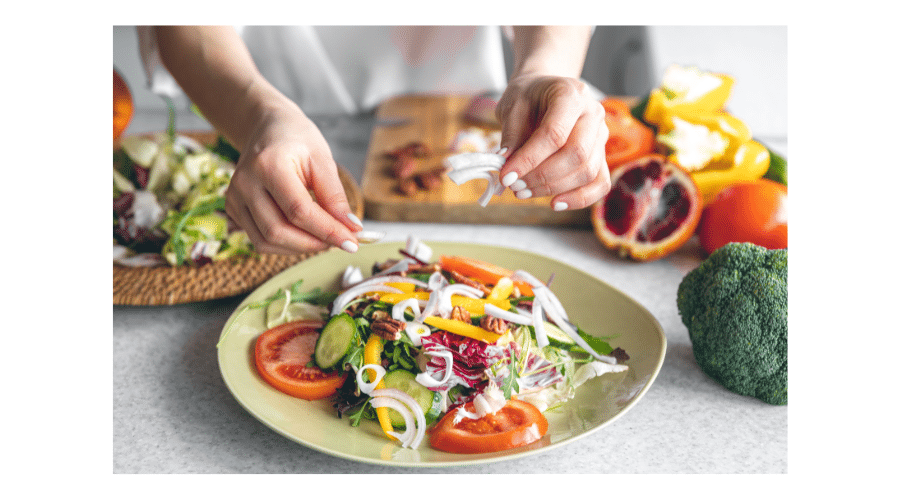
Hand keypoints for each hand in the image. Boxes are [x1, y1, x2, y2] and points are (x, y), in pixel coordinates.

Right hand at [224, 101, 361, 254]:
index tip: (352, 242)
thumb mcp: (322, 160)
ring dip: (300, 248)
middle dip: (314, 243)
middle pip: (278, 231)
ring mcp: (235, 197)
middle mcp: (245, 183)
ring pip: (266, 242)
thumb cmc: (297, 140)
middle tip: (341, 241)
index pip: (298, 211)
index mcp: (268, 164)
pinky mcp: (233, 208)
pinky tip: (304, 234)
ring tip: (324, 237)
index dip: (327, 231)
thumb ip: (335, 196)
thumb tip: (351, 228)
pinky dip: (285, 245)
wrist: (268, 129)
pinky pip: (259, 240)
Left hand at [495, 74, 609, 210]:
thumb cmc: (528, 96)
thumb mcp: (513, 107)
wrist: (545, 91)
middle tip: (515, 186)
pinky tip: (555, 203)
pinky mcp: (601, 155)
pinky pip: (600, 182)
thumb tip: (507, 165)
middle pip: (576, 155)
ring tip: (524, 192)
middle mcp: (592, 114)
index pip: (554, 134)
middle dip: (542, 177)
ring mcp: (601, 135)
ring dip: (554, 188)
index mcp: (570, 94)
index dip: (529, 159)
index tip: (506, 176)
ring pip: (587, 171)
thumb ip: (512, 135)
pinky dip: (580, 198)